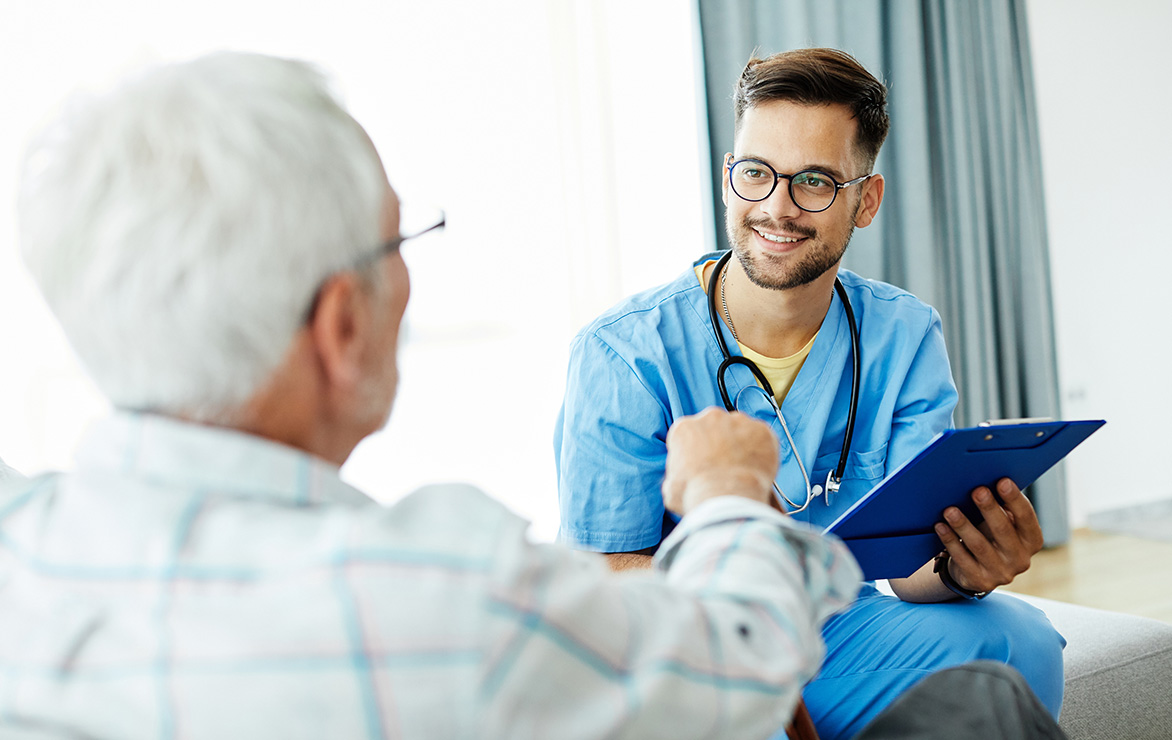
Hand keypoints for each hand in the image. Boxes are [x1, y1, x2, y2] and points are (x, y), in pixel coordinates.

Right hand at [662, 407, 778, 515]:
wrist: (727, 501)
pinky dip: (763, 450)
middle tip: (726, 466)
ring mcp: (738, 421)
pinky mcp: (761, 430)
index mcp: (684, 429)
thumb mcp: (671, 489)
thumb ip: (676, 476)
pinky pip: (763, 437)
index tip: (704, 463)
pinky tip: (757, 468)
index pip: (691, 434)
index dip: (697, 450)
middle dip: (720, 442)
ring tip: (743, 469)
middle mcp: (710, 418)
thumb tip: (680, 482)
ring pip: (741, 429)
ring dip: (742, 444)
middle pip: (716, 426)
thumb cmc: (697, 496)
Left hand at [934, 478, 1043, 592]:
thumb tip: (987, 480)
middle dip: (990, 509)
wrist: (976, 571)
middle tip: (977, 490)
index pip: (1026, 518)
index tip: (1002, 481)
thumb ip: (1002, 508)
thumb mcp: (1002, 524)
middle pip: (1003, 531)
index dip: (1015, 500)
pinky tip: (940, 526)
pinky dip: (950, 541)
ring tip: (950, 510)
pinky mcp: (980, 581)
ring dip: (964, 526)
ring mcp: (1001, 573)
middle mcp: (1021, 559)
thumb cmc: (990, 537)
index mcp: (1031, 540)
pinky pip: (962, 559)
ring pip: (980, 546)